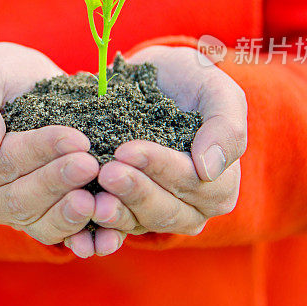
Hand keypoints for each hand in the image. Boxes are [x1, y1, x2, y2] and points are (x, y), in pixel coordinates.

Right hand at [0, 42, 124, 256]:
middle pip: (21, 197)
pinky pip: (59, 235)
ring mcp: (12, 214)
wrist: (27, 86)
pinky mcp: (41, 221)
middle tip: (92, 165)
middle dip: (58, 181)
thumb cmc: (0, 76)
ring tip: (98, 199)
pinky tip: (107, 231)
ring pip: (40, 222)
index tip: (76, 139)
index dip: (40, 151)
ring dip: (70, 213)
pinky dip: (83, 235)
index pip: (3, 162)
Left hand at [92, 45, 246, 236]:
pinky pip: (114, 228)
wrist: (147, 77)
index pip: (194, 184)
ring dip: (116, 212)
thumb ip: (226, 127)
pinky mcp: (126, 212)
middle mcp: (192, 206)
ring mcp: (157, 212)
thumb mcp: (215, 90)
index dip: (161, 169)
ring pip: (139, 223)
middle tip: (107, 172)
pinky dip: (97, 229)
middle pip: (166, 210)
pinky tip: (80, 224)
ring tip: (93, 197)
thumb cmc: (188, 80)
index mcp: (220, 182)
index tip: (127, 150)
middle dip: (135, 191)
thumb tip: (209, 170)